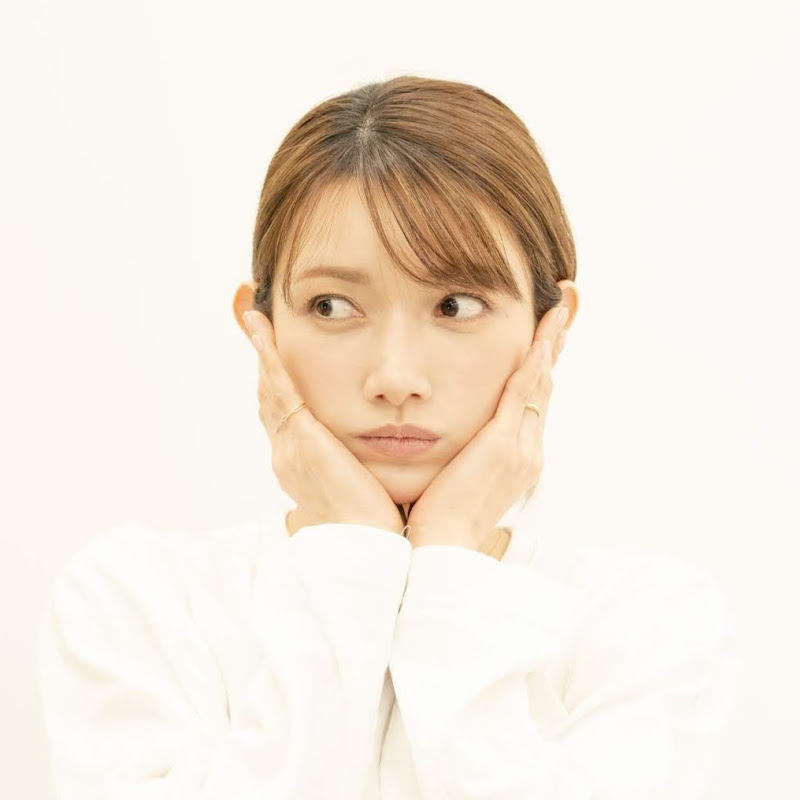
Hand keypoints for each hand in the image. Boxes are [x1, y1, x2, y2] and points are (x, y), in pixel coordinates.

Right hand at [243, 309, 404, 535]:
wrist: (367, 547)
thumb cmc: (376, 523)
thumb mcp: (365, 485)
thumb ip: (365, 463)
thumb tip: (386, 449)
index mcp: (305, 463)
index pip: (287, 413)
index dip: (280, 383)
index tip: (279, 357)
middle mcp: (289, 452)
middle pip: (271, 398)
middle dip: (266, 363)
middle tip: (257, 327)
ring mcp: (290, 446)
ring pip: (271, 389)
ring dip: (264, 353)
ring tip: (255, 320)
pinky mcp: (299, 438)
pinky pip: (279, 388)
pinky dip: (269, 357)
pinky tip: (262, 329)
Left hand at [405, 305, 569, 551]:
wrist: (442, 548)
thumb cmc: (440, 517)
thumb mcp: (458, 479)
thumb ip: (463, 454)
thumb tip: (452, 438)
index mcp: (518, 459)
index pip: (532, 405)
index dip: (540, 371)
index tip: (545, 343)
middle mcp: (528, 451)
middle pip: (543, 391)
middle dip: (552, 351)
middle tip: (560, 316)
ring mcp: (520, 449)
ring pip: (539, 387)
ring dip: (549, 348)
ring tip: (557, 314)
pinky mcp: (503, 446)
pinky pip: (523, 394)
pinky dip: (533, 363)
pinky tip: (539, 338)